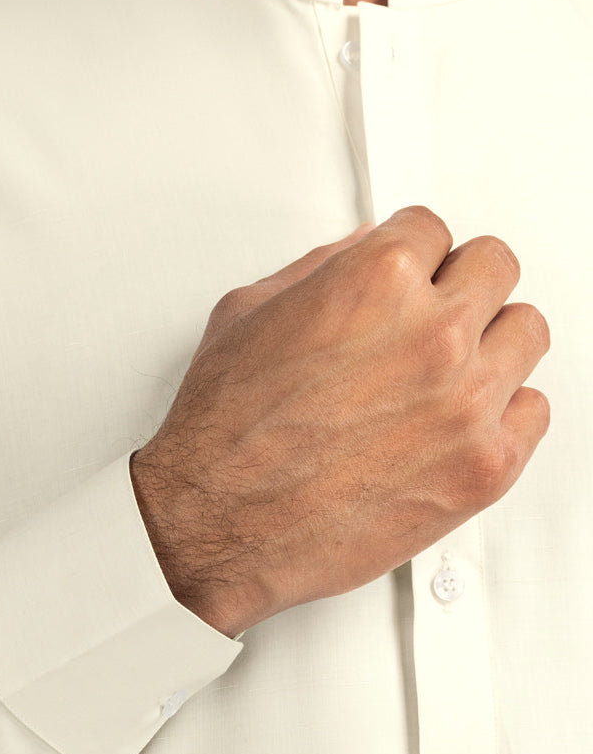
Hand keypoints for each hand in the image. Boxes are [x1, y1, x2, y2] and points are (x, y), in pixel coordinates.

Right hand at [130, 206, 550, 637]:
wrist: (218, 525)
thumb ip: (322, 271)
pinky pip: (535, 411)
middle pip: (495, 268)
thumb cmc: (224, 435)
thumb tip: (362, 253)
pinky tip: (457, 423)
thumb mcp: (250, 315)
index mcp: (377, 280)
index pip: (435, 228)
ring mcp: (467, 402)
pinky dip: (504, 414)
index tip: (407, 277)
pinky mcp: (485, 466)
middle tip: (430, 317)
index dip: (412, 256)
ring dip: (489, 346)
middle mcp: (432, 334)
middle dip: (458, 287)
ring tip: (445, 373)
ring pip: (526, 334)